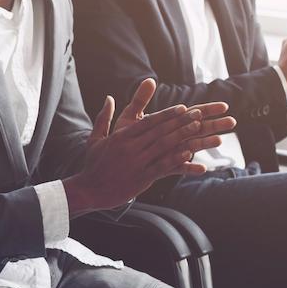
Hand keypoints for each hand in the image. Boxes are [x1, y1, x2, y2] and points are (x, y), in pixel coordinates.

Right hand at [62, 81, 230, 213]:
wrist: (88, 190)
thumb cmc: (93, 164)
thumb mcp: (96, 138)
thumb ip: (104, 117)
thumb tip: (109, 97)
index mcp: (121, 137)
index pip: (148, 122)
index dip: (167, 114)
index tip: (183, 107)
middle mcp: (130, 147)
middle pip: (160, 131)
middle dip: (180, 121)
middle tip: (198, 114)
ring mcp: (136, 163)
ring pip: (164, 146)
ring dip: (182, 136)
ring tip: (198, 129)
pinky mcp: (141, 178)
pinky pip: (162, 166)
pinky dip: (176, 159)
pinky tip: (190, 153)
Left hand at [113, 78, 235, 171]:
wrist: (115, 160)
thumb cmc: (126, 136)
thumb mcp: (132, 116)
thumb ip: (141, 99)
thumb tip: (149, 80)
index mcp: (168, 123)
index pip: (192, 113)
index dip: (207, 110)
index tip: (224, 106)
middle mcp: (173, 137)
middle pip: (197, 129)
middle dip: (215, 125)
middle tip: (232, 122)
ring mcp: (170, 152)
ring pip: (191, 147)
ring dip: (205, 144)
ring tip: (220, 141)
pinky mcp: (164, 167)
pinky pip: (178, 168)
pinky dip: (189, 168)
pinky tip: (201, 169)